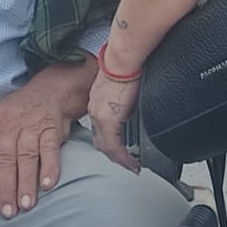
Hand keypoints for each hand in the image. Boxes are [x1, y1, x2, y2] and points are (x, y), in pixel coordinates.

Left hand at [0, 61, 90, 218]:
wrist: (47, 93)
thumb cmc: (11, 115)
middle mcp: (8, 123)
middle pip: (4, 159)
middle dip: (5, 188)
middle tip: (7, 213)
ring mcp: (31, 125)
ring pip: (26, 156)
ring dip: (26, 183)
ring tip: (25, 206)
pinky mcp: (51, 128)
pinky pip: (49, 148)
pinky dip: (49, 167)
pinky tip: (47, 185)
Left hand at [86, 56, 141, 173]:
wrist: (122, 60)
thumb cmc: (125, 67)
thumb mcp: (120, 90)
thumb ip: (122, 103)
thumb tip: (131, 108)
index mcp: (96, 103)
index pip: (100, 129)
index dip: (109, 143)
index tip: (120, 152)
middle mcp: (94, 111)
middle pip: (100, 141)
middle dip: (113, 155)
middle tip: (125, 163)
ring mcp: (99, 116)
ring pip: (105, 146)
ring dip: (118, 158)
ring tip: (130, 166)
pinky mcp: (108, 120)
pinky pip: (114, 147)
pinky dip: (123, 157)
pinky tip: (131, 163)